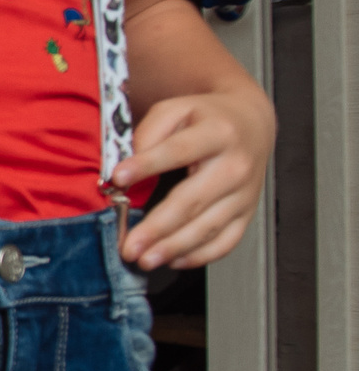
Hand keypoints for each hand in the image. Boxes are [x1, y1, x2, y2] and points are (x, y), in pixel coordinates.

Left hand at [114, 86, 275, 269]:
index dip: (147, 164)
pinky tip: (174, 260)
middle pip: (193, 200)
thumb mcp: (176, 110)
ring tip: (145, 259)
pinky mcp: (247, 212)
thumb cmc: (206, 119)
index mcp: (217, 133)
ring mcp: (244, 193)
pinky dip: (200, 255)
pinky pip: (227, 240)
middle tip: (130, 245)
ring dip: (174, 247)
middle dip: (158, 227)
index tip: (117, 178)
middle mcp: (235, 165)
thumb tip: (127, 166)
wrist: (252, 126)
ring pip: (209, 226)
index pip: (178, 150)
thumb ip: (150, 132)